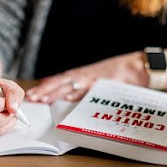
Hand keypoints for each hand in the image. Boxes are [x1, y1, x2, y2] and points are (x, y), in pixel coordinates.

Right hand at [0, 77, 24, 135]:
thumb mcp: (9, 85)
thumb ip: (14, 93)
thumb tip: (13, 109)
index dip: (4, 105)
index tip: (6, 101)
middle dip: (5, 118)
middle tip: (10, 112)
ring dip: (5, 124)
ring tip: (7, 114)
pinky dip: (1, 128)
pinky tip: (1, 119)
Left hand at [26, 51, 147, 103]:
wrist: (135, 67)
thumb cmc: (116, 75)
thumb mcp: (95, 80)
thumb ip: (81, 87)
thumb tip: (66, 94)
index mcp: (81, 75)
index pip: (59, 81)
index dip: (45, 88)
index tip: (33, 94)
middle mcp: (84, 75)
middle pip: (60, 83)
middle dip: (44, 91)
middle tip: (31, 98)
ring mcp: (92, 79)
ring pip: (69, 85)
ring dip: (55, 92)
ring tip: (42, 99)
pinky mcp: (102, 83)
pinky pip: (88, 89)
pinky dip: (77, 92)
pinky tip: (67, 97)